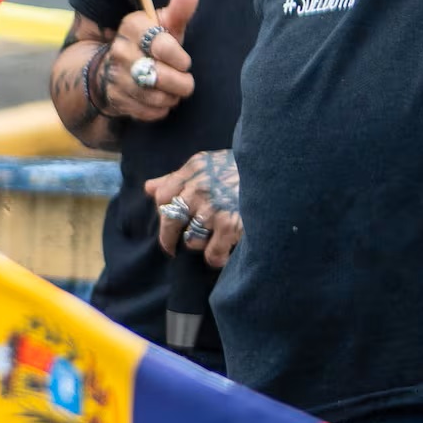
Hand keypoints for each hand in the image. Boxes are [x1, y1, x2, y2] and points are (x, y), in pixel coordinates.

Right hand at [102, 0, 201, 122]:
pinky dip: (161, 109)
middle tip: (183, 79)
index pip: (162, 46)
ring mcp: (115, 77)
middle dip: (181, 82)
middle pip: (161, 75)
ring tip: (172, 89)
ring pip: (157, 97)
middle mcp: (119, 51)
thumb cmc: (150, 44)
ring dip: (172, 96)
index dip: (179, 57)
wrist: (114, 68)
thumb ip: (180, 8)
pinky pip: (150, 112)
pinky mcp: (117, 100)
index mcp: (132, 27)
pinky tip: (160, 99)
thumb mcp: (164, 25)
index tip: (183, 60)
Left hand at [148, 149, 242, 266]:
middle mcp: (197, 190)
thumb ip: (176, 177)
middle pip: (169, 222)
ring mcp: (212, 209)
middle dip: (169, 238)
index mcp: (191, 172)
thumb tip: (149, 189)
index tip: (171, 221)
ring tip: (211, 242)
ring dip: (199, 244)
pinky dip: (216, 259)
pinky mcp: (229, 226)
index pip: (161, 197)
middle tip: (172, 248)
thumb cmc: (239, 168)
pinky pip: (212, 254)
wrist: (273, 170)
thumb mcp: (206, 164)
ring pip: (191, 240)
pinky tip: (223, 255)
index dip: (164, 212)